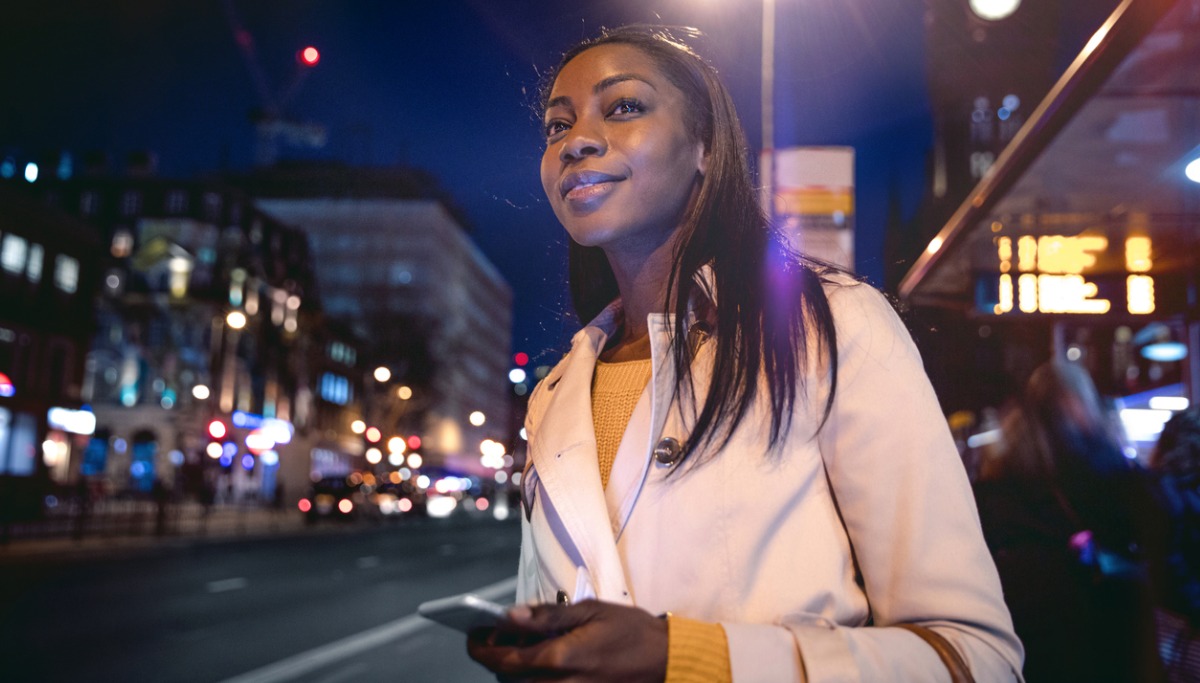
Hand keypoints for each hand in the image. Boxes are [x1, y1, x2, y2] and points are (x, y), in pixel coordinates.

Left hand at [467, 599, 667, 682]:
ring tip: (519, 650)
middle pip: (509, 680)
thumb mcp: (590, 611)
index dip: (481, 649)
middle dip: (495, 659)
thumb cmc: (632, 632)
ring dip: (514, 672)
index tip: (472, 636)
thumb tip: (510, 615)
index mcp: (561, 659)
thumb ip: (547, 616)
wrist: (667, 662)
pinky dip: (534, 681)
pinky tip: (540, 666)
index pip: (505, 660)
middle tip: (495, 637)